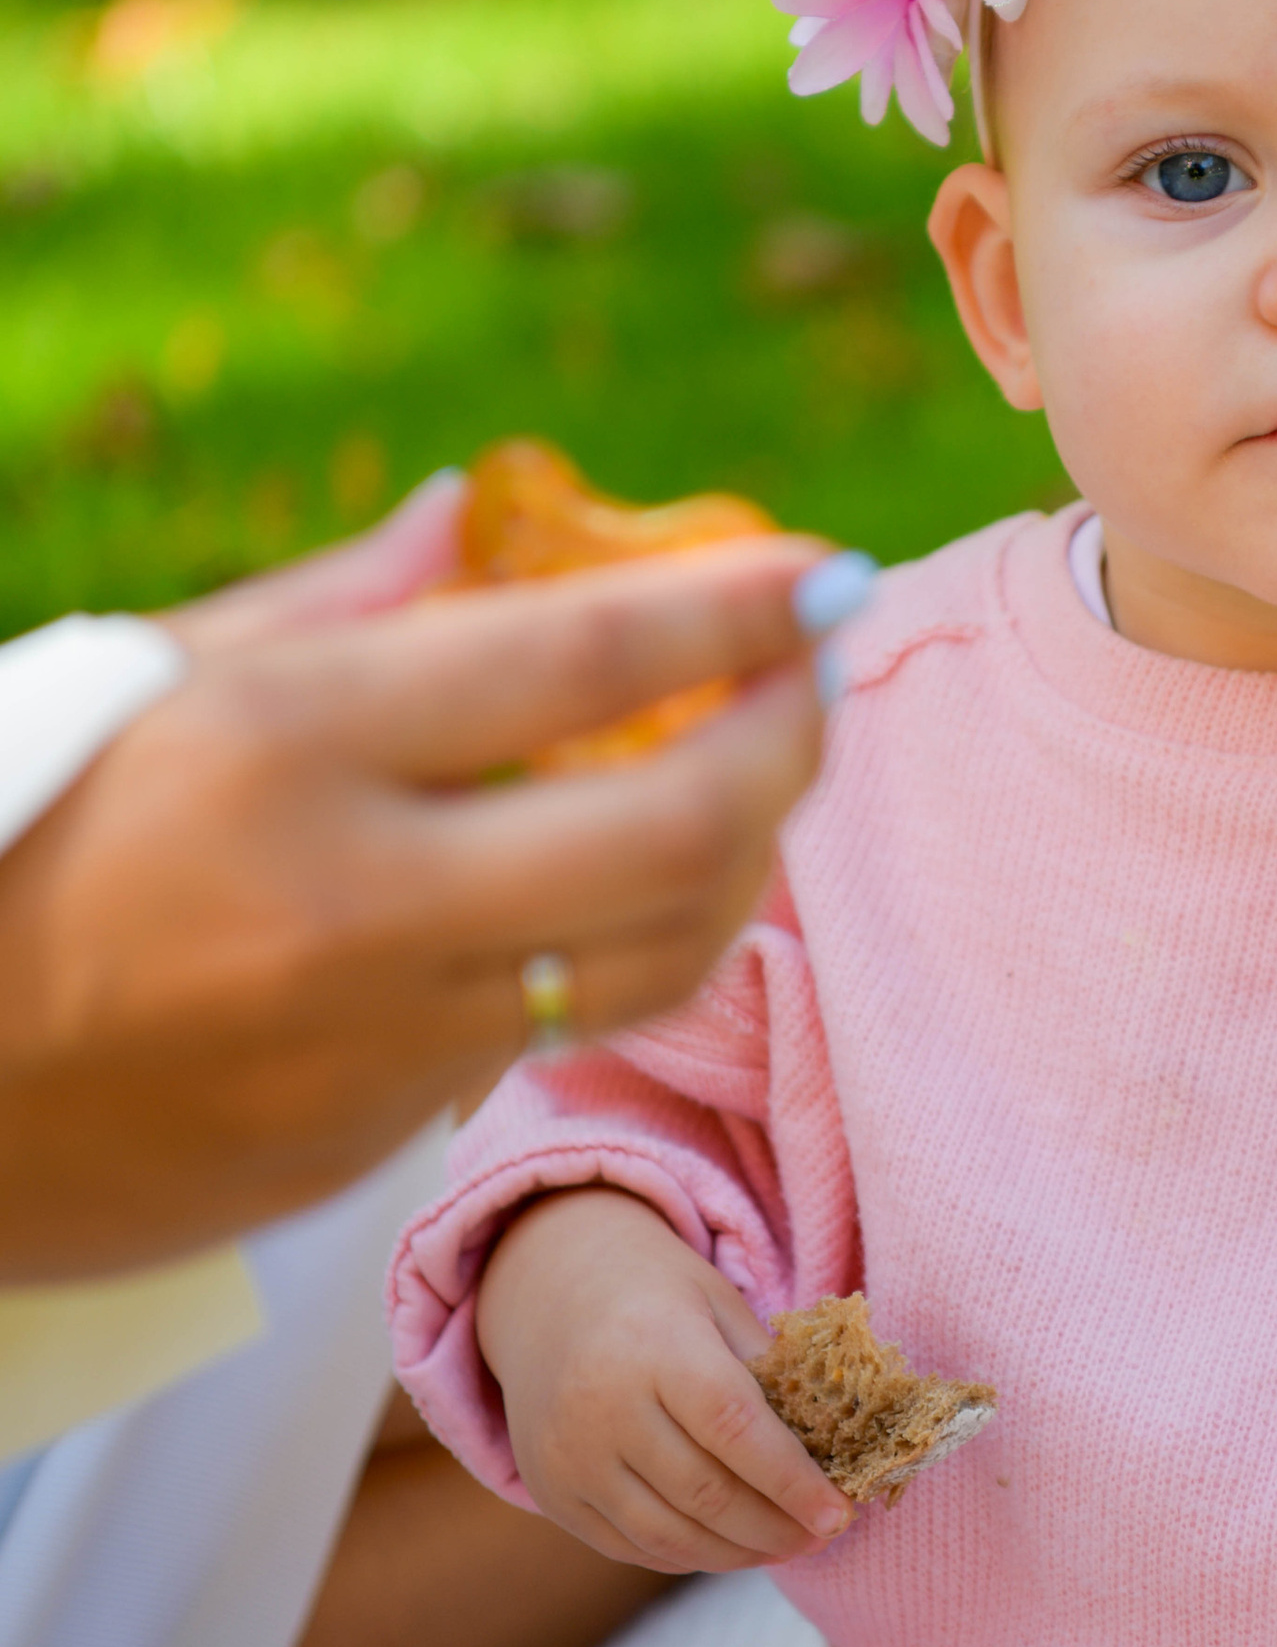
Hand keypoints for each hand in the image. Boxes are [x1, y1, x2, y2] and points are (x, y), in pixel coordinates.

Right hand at [0, 529, 833, 1277]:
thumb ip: (333, 602)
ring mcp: (372, 1036)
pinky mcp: (374, 1137)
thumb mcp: (137, 680)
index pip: (576, 657)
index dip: (736, 607)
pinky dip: (622, 941)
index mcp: (279, 743)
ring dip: (747, 854)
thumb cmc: (9, 838)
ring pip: (660, 953)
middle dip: (789, 740)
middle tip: (813, 674)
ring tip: (754, 770)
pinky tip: (625, 877)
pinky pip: (556, 1028)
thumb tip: (477, 509)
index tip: (826, 569)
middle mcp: (347, 897)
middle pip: (678, 828)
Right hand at [477, 1186, 852, 1574]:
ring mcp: (569, 1456)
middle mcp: (601, 1405)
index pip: (734, 1428)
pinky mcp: (551, 1493)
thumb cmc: (654, 1295)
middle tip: (822, 1536)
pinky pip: (630, 1546)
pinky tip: (728, 1547)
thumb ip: (768, 1371)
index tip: (839, 1514)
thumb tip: (830, 1449)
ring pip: (668, 1535)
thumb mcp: (716, 1302)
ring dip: (737, 1554)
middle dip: (774, 1528)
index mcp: (654, 1346)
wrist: (547, 1291)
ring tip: (785, 1548)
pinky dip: (688, 1557)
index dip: (791, 1481)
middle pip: (705, 1493)